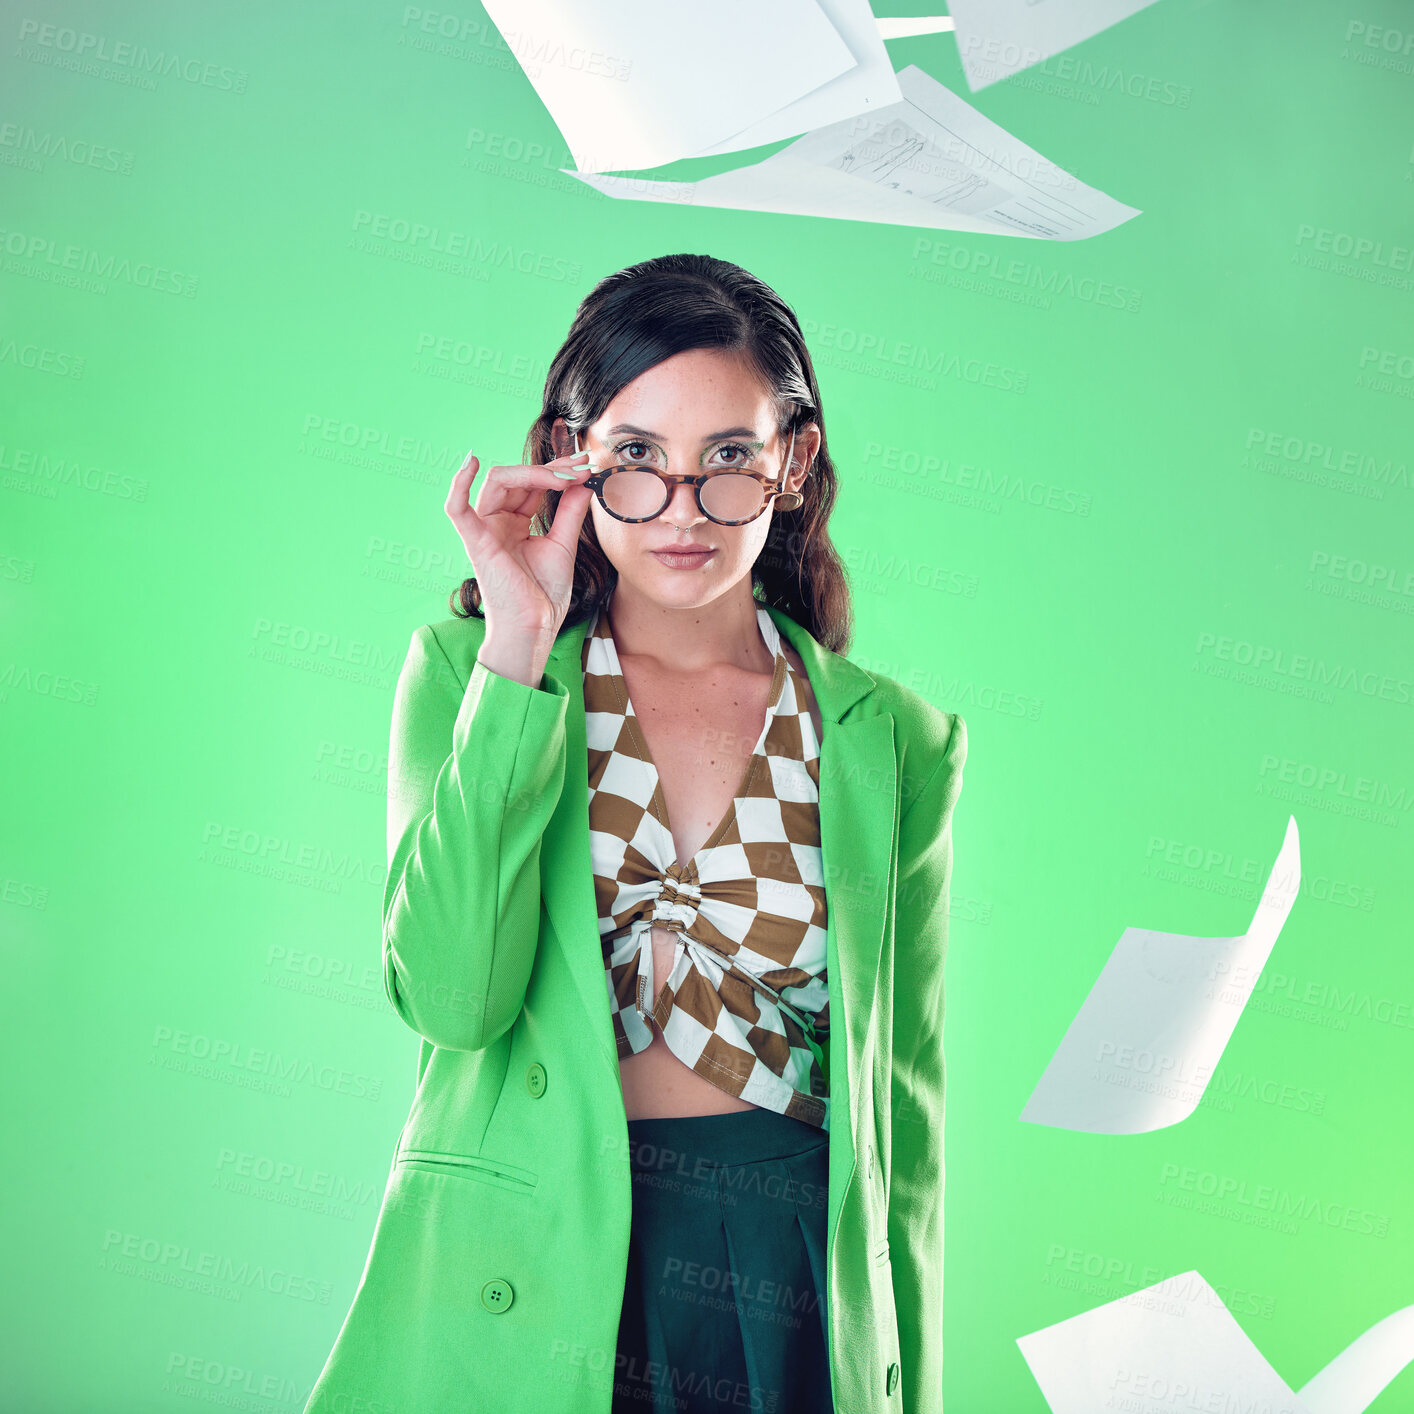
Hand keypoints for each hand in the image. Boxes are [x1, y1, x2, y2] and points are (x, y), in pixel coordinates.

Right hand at [444, 446, 593, 650]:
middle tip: (580, 468)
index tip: (586, 466)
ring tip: (562, 477)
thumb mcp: (563, 544)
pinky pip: (456, 509)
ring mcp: (485, 530)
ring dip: (532, 472)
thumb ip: (570, 511)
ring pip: (497, 481)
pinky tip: (471, 462)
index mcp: (515, 522)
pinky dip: (458, 484)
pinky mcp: (476, 543)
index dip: (557, 471)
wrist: (535, 628)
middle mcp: (497, 522)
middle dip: (550, 468)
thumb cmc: (544, 595)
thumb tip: (583, 480)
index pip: (532, 484)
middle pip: (516, 478)